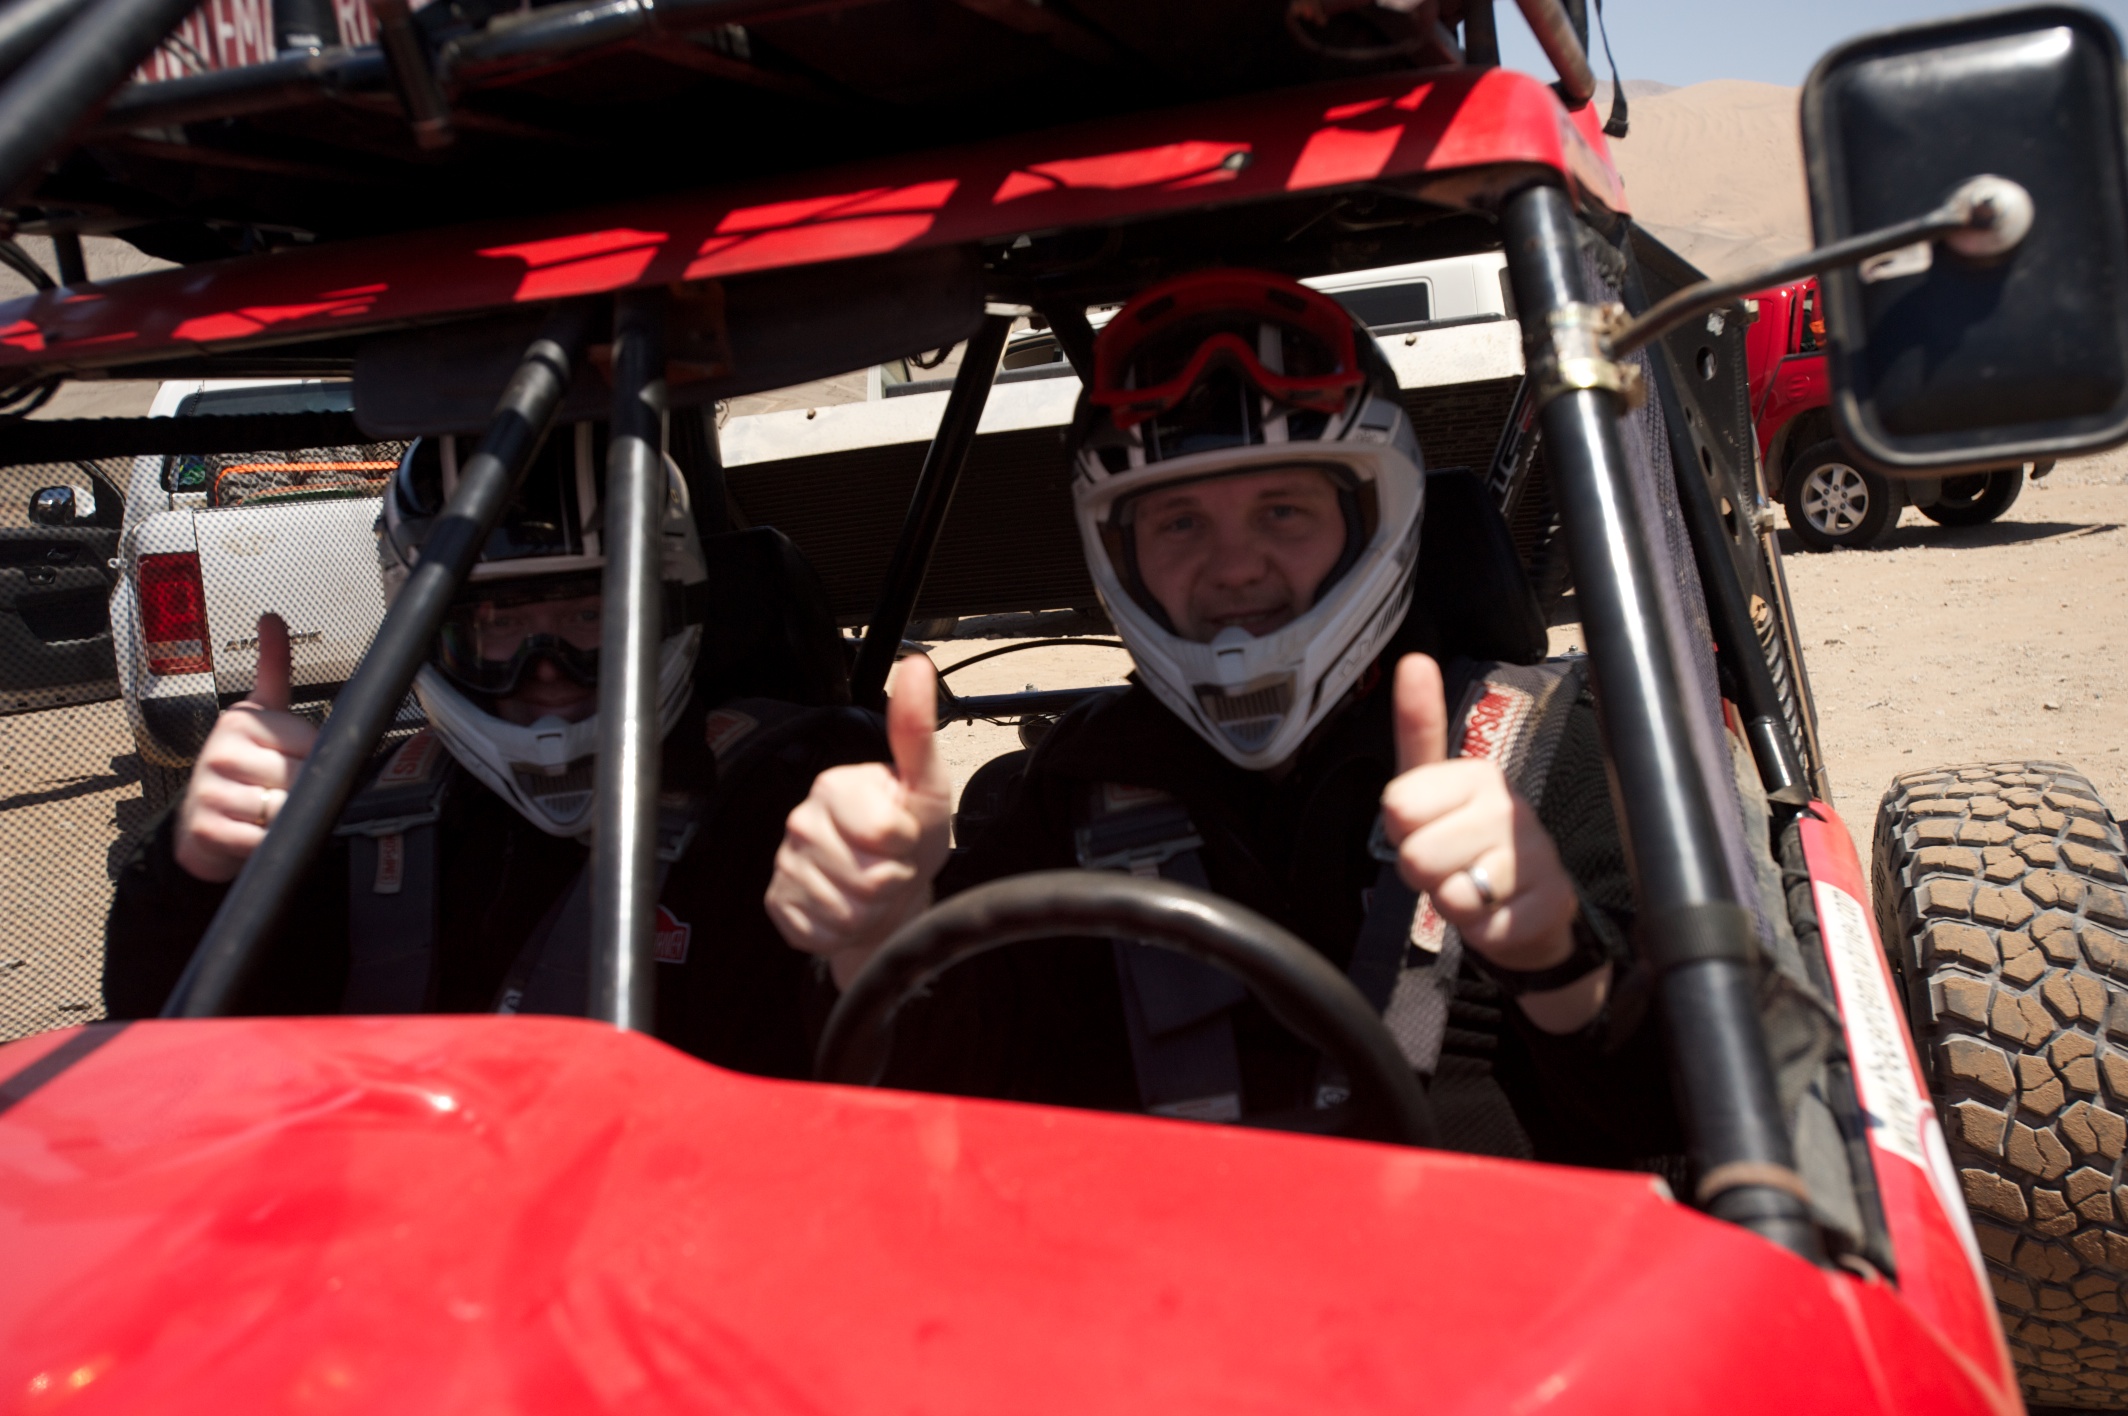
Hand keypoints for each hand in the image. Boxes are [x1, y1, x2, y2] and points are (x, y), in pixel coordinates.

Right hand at [172, 614, 317, 882]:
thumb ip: (273, 669)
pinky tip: (255, 834)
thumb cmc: (240, 768)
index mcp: (240, 720)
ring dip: (286, 820)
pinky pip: (263, 839)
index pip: (311, 743)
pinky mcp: (208, 830)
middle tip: (282, 793)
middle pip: (300, 777)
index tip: (299, 765)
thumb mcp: (257, 714)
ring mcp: (210, 791)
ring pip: (283, 809)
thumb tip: (271, 618)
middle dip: (303, 792)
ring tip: (266, 812)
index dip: (318, 762)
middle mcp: (221, 752)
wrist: (200, 824)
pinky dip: (268, 843)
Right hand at [766, 654, 952, 989]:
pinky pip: (818, 932)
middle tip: (889, 867)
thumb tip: (917, 664)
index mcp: (834, 785)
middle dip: (891, 881)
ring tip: (871, 890)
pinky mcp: (777, 904)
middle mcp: (801, 820)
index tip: (905, 836)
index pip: (884, 833)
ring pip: (844, 909)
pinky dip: (842, 931)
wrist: (889, 894)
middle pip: (866, 877)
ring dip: (871, 910)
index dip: (906, 844)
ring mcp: (784, 864)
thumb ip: (917, 731)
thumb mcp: (927, 786)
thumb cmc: (910, 837)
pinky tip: (845, 910)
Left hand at [1379, 654, 1605, 1031]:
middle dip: (1422, 871)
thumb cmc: (1466, 848)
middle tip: (1448, 865)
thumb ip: (1417, 731)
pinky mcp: (1551, 903)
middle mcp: (1510, 807)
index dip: (1400, 829)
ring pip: (1451, 891)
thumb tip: (1413, 659)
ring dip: (1451, 901)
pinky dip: (1479, 930)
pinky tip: (1497, 912)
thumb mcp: (1431, 790)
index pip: (1399, 806)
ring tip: (1472, 887)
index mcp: (1477, 774)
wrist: (1525, 913)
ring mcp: (1536, 855)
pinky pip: (1482, 926)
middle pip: (1418, 854)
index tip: (1423, 826)